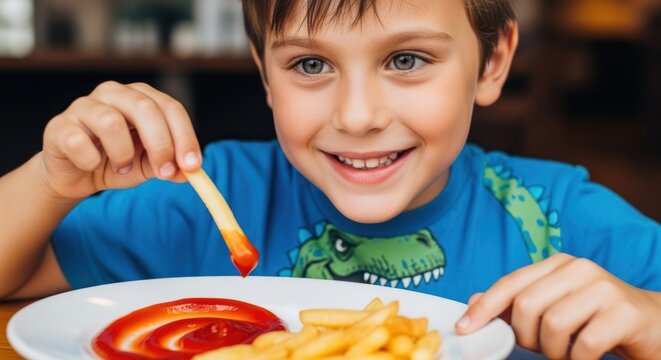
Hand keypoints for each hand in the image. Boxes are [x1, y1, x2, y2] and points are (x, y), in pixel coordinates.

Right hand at [39, 81, 201, 198]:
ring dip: (123, 154)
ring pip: (111, 122)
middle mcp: (114, 93)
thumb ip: (170, 166)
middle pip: (145, 108)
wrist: (76, 175)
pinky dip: (91, 160)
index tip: (193, 166)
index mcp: (141, 98)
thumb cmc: (116, 162)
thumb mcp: (149, 165)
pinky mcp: (59, 125)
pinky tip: (92, 165)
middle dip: (161, 144)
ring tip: (121, 168)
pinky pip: (79, 141)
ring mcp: (84, 106)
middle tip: (165, 172)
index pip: (171, 108)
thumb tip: (190, 172)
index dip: (185, 137)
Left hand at [455, 253, 660, 358]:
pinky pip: (585, 344)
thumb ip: (517, 304)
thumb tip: (475, 301)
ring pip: (553, 324)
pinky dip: (578, 359)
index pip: (510, 284)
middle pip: (526, 305)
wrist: (653, 325)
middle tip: (540, 349)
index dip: (484, 308)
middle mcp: (579, 269)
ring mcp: (604, 287)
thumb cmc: (596, 319)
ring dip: (554, 351)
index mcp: (557, 265)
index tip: (465, 328)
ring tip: (567, 352)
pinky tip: (586, 357)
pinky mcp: (625, 311)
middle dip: (525, 337)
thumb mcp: (554, 308)